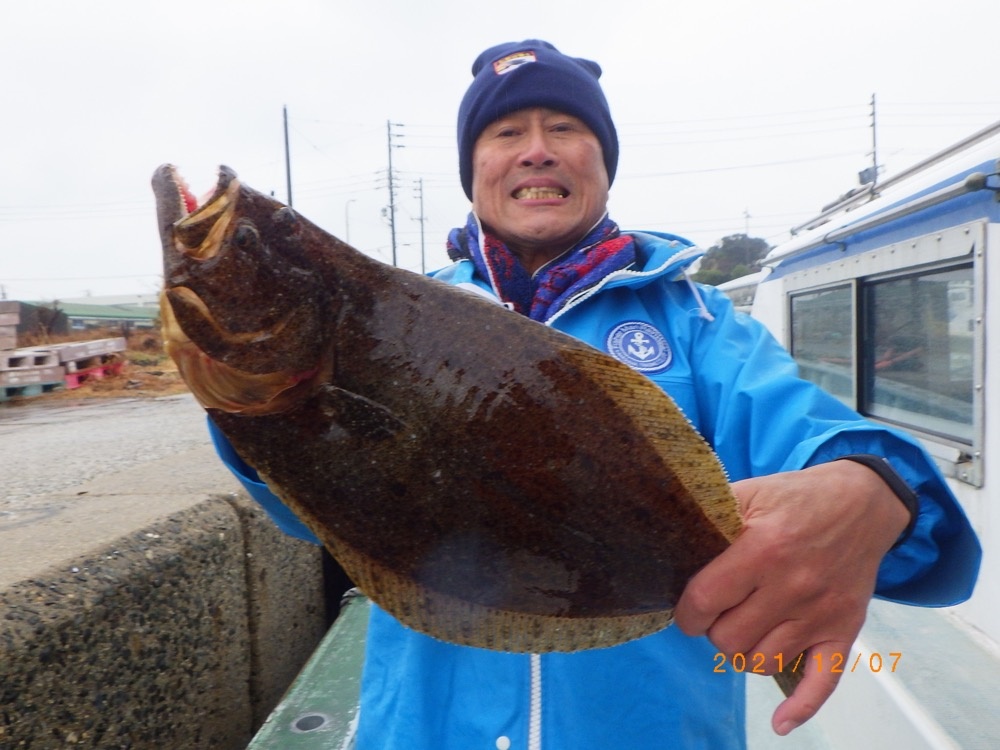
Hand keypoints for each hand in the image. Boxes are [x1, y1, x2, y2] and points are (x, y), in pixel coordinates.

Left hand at [673, 460, 910, 734]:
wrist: (862, 503)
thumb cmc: (796, 498)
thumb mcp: (749, 492)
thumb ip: (708, 516)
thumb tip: (666, 539)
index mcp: (763, 549)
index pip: (705, 601)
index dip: (686, 612)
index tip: (687, 609)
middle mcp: (792, 587)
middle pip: (729, 640)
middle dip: (714, 629)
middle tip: (720, 612)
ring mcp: (820, 613)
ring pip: (761, 663)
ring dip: (743, 651)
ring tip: (744, 627)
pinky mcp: (843, 631)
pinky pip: (823, 682)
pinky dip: (801, 708)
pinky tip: (781, 722)